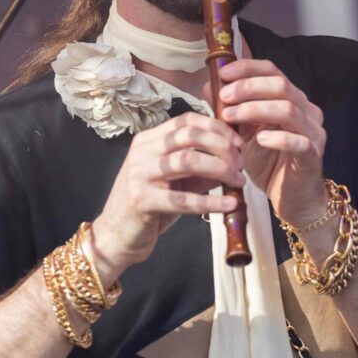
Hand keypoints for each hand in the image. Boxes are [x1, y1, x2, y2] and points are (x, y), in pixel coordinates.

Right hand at [91, 112, 244, 270]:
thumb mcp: (175, 182)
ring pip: (187, 161)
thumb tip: (233, 160)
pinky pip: (183, 199)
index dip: (216, 128)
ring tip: (238, 181)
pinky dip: (210, 201)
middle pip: (189, 136)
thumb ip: (200, 169)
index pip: (186, 121)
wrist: (116, 236)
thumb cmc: (149, 207)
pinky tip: (229, 205)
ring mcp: (139, 174)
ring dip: (219, 169)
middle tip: (241, 163)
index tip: (238, 143)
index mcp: (148, 140)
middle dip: (222, 146)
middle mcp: (141, 152)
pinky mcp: (141, 200)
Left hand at [212, 58, 326, 226]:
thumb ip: (231, 109)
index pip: (272, 71)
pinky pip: (298, 141)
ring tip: (230, 117)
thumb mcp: (243, 133)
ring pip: (287, 109)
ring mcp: (313, 132)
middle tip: (223, 97)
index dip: (247, 69)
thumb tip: (208, 86)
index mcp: (291, 100)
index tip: (223, 74)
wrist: (291, 199)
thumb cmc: (269, 164)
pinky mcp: (313, 155)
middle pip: (280, 85)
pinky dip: (277, 138)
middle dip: (248, 88)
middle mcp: (307, 111)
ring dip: (255, 110)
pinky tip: (258, 139)